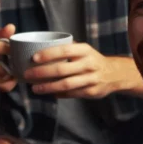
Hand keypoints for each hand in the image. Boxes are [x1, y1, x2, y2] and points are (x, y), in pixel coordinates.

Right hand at [0, 24, 16, 92]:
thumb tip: (11, 27)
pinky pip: (1, 87)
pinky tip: (12, 78)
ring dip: (11, 75)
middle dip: (10, 65)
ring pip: (0, 79)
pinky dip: (10, 83)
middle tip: (19, 62)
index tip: (13, 49)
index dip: (5, 48)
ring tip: (17, 70)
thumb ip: (1, 34)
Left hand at [25, 44, 142, 97]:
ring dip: (48, 87)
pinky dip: (58, 94)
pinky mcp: (91, 91)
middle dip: (42, 73)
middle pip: (62, 69)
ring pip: (66, 84)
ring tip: (35, 88)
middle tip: (27, 75)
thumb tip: (39, 50)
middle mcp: (89, 64)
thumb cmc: (91, 60)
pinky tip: (49, 93)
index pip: (64, 50)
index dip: (48, 54)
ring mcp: (91, 79)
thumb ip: (66, 49)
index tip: (33, 58)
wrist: (115, 73)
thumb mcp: (83, 50)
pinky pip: (71, 94)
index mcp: (85, 50)